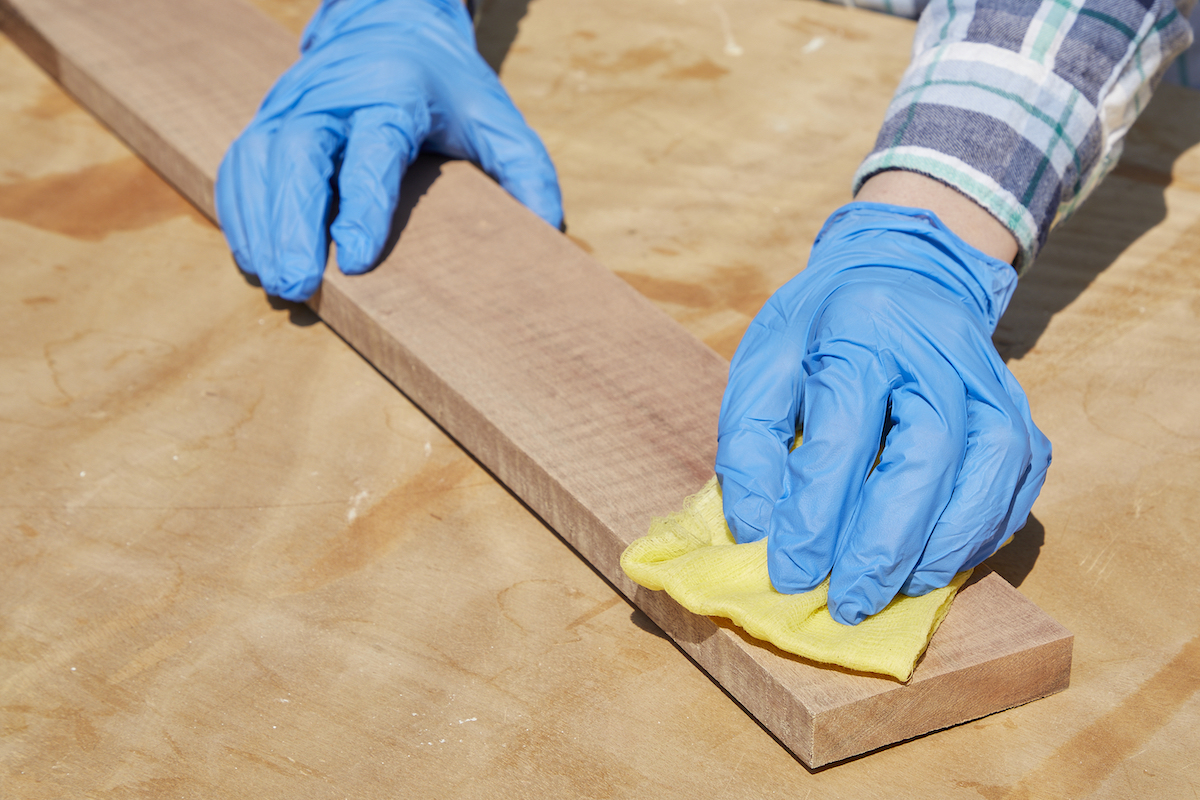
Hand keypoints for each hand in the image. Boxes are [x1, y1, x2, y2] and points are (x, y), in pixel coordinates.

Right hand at [216, 0, 561, 300]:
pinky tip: (252, 255)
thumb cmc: (446, 86)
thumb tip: (547, 229)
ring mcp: (291, 104)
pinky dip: (240, 211)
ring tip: (273, 282)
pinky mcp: (266, 119)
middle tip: (296, 284)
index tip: (356, 258)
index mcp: (392, 92)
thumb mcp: (496, 116)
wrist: (389, 23)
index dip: (362, 205)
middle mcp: (331, 94)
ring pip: (260, 160)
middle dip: (292, 222)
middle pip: (299, 154)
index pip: (371, 150)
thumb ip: (526, 169)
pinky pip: (240, 165)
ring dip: (261, 224)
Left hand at [715, 202, 1050, 624]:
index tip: (788, 573)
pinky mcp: (1018, 408)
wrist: (901, 272)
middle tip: (846, 601)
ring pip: (987, 471)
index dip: (814, 514)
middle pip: (928, 455)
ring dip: (941, 546)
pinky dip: (980, 531)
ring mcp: (989, 378)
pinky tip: (937, 562)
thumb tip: (759, 532)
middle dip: (884, 544)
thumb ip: (750, 445)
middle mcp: (937, 349)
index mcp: (860, 327)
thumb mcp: (763, 364)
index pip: (843, 434)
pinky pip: (1015, 479)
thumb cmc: (820, 328)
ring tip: (894, 591)